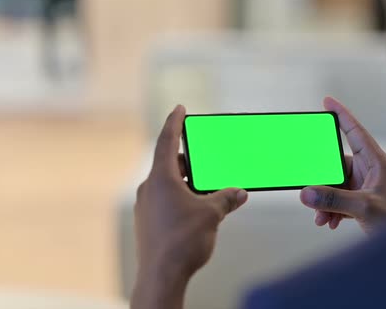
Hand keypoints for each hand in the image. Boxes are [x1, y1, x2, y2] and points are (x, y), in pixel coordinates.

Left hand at [131, 105, 247, 308]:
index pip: (166, 141)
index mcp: (161, 178)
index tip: (179, 108)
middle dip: (190, 160)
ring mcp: (145, 206)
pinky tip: (197, 210)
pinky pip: (165, 200)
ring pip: (168, 184)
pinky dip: (181, 197)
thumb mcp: (212, 214)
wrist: (161, 276)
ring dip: (187, 182)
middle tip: (207, 158)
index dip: (174, 122)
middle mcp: (149, 189)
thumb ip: (226, 198)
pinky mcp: (147, 222)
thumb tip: (240, 192)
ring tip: (207, 188)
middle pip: (170, 164)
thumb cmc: (183, 241)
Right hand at [300, 97, 385, 233]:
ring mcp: (368, 186)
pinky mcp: (365, 201)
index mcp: (378, 162)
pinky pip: (342, 198)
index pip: (356, 132)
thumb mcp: (364, 208)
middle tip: (308, 191)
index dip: (342, 115)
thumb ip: (333, 199)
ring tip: (321, 218)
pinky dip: (333, 209)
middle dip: (322, 181)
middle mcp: (372, 171)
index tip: (327, 101)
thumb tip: (306, 193)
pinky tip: (329, 222)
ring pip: (337, 185)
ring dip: (326, 200)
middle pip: (338, 165)